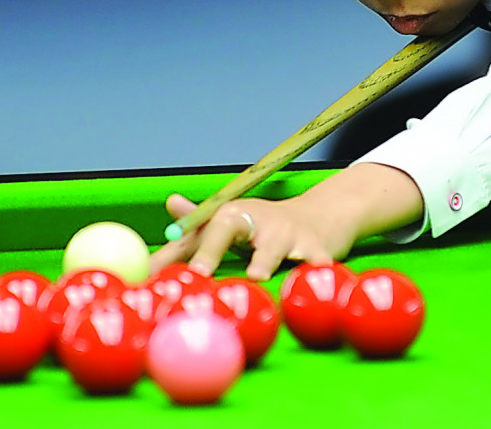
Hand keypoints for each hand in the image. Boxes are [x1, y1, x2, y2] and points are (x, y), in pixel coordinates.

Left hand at [147, 164, 424, 281]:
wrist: (323, 215)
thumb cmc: (267, 227)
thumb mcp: (234, 221)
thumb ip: (198, 225)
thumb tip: (170, 203)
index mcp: (234, 215)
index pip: (204, 228)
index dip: (184, 248)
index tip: (167, 270)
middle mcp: (258, 220)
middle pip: (229, 228)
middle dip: (212, 248)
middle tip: (199, 272)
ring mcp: (289, 234)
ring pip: (272, 249)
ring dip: (264, 261)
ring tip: (256, 275)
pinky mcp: (318, 251)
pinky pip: (312, 266)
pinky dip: (310, 275)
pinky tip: (306, 288)